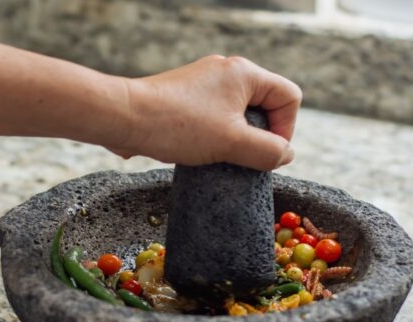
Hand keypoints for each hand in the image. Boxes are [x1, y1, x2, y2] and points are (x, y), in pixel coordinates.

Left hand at [113, 55, 300, 170]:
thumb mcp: (232, 143)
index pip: (289, 97)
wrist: (124, 118)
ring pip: (238, 114)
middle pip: (264, 104)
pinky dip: (215, 136)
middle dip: (259, 135)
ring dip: (235, 139)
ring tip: (218, 156)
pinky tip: (200, 152)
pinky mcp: (185, 98)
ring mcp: (203, 84)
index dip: (286, 129)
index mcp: (244, 73)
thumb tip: (285, 155)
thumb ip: (267, 151)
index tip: (266, 154)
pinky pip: (214, 117)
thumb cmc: (177, 125)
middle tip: (242, 158)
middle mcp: (225, 72)